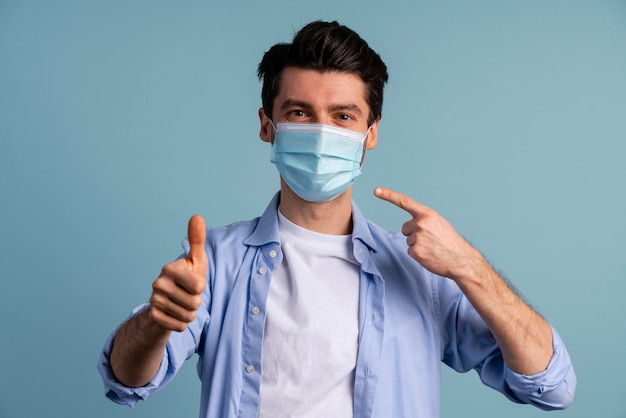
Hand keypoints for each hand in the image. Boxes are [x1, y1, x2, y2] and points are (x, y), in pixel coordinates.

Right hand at [149, 215, 207, 331]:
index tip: (192, 282)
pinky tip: (174, 314)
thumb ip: (196, 240)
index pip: (199, 286)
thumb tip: (197, 216)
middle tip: (187, 295)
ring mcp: (153, 301)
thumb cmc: (187, 279)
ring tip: (181, 304)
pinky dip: (181, 323)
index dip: (201, 287)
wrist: (166, 303)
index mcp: (170, 268)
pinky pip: (180, 326)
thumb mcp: (195, 260)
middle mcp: (158, 283)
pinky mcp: (153, 317)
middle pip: (195, 303)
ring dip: (189, 313)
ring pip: (188, 316)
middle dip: (196, 302)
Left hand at [374, 187, 482, 280]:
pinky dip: (418, 255)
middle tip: (431, 240)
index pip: (405, 202)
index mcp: (428, 214)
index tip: (376, 190)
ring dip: (417, 245)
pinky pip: (409, 251)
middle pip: (405, 228)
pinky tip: (429, 255)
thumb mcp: (439, 223)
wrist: (461, 259)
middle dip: (414, 234)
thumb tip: (409, 226)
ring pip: (408, 240)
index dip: (389, 195)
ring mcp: (418, 237)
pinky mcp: (416, 251)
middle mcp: (421, 223)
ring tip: (432, 247)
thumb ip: (424, 220)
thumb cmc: (450, 242)